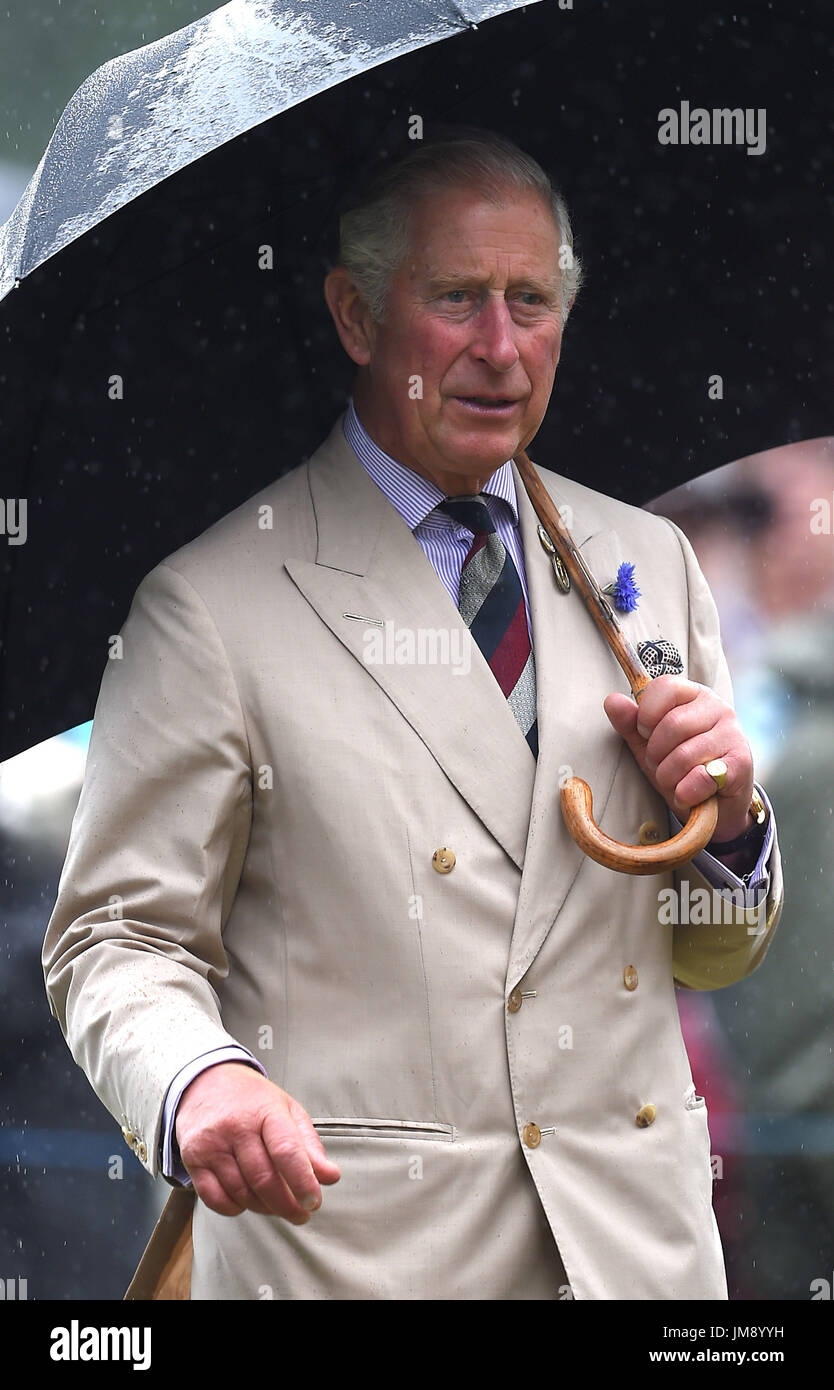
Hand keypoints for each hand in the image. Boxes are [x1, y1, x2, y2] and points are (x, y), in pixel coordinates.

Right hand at [175, 1062, 340, 1220]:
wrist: (204, 1081)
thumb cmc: (250, 1098)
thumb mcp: (287, 1110)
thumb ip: (309, 1145)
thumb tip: (330, 1177)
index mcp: (265, 1111)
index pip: (286, 1152)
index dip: (303, 1182)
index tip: (314, 1201)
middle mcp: (236, 1127)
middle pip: (264, 1179)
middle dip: (287, 1205)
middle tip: (301, 1214)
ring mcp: (212, 1144)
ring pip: (241, 1192)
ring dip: (264, 1209)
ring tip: (278, 1207)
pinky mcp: (193, 1159)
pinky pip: (215, 1199)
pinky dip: (235, 1208)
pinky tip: (247, 1202)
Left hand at [603, 676, 753, 842]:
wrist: (714, 806)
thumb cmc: (680, 769)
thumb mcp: (649, 745)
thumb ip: (630, 723)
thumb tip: (612, 700)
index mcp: (694, 695)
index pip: (664, 686)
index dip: (646, 715)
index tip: (647, 733)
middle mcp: (718, 708)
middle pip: (671, 725)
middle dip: (656, 755)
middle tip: (662, 765)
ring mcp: (733, 734)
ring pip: (683, 755)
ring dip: (669, 777)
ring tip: (676, 781)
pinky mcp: (741, 762)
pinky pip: (700, 777)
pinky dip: (686, 793)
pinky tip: (689, 794)